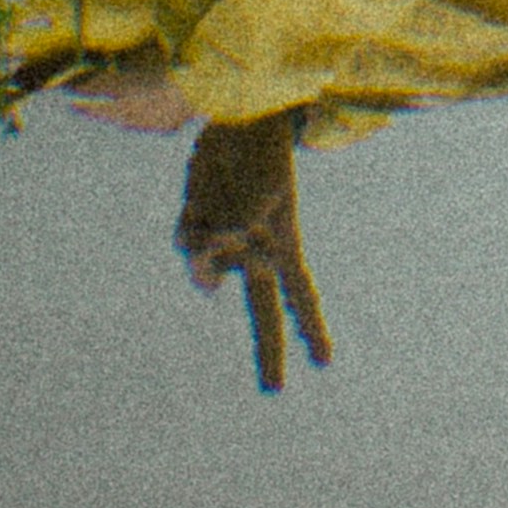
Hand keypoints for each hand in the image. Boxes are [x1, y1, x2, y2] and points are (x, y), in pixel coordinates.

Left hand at [180, 114, 330, 390]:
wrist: (235, 117)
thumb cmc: (260, 153)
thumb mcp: (257, 196)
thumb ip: (232, 242)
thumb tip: (204, 275)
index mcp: (281, 244)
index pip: (300, 295)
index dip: (310, 329)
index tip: (324, 363)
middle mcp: (253, 248)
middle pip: (261, 309)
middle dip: (268, 350)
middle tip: (274, 391)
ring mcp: (224, 236)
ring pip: (204, 269)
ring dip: (202, 247)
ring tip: (213, 209)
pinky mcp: (198, 219)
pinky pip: (184, 242)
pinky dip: (187, 225)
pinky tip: (197, 201)